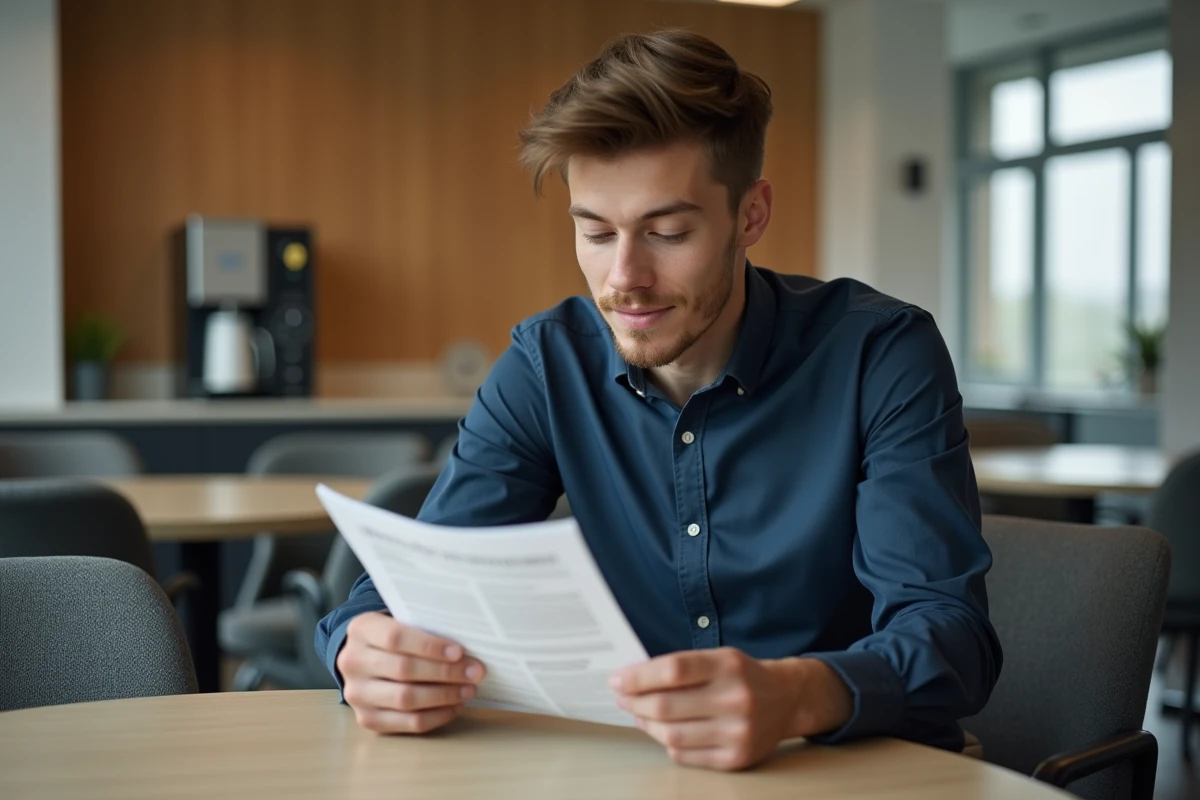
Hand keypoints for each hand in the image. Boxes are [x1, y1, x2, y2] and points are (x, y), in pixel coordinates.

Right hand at [336, 611, 485, 733]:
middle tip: (474, 672)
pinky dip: (437, 716)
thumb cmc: (394, 638)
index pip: (395, 638)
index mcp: (362, 630)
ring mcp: (357, 694)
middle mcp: (353, 662)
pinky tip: (455, 705)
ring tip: (469, 689)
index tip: (459, 652)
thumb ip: (425, 627)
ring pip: (406, 699)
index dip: (429, 646)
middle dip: (445, 672)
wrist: (363, 658)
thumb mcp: (400, 621)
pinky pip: (408, 723)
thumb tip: (468, 645)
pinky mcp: (367, 719)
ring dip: (444, 696)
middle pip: (403, 670)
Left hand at [610, 648, 852, 770]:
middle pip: (667, 705)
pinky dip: (667, 743)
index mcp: (729, 665)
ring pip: (672, 735)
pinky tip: (662, 732)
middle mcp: (736, 699)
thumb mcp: (719, 657)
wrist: (787, 699)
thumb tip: (632, 680)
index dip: (638, 677)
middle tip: (622, 697)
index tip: (618, 680)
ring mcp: (738, 732)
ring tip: (639, 714)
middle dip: (635, 702)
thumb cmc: (743, 676)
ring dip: (646, 724)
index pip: (673, 670)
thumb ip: (681, 667)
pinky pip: (685, 756)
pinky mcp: (737, 758)